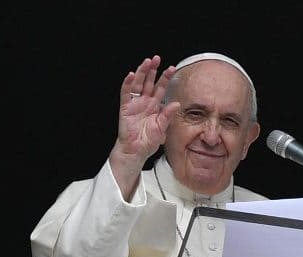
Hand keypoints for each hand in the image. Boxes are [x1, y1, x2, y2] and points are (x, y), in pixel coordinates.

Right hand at [109, 56, 179, 197]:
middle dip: (153, 70)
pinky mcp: (125, 108)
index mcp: (155, 106)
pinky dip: (127, 84)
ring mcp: (135, 104)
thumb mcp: (162, 128)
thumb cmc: (149, 141)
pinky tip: (130, 75)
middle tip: (157, 58)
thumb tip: (176, 103)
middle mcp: (145, 102)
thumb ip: (167, 115)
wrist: (136, 151)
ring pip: (138, 84)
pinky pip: (126, 94)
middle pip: (149, 82)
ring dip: (141, 72)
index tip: (172, 68)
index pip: (161, 88)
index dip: (165, 78)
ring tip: (146, 62)